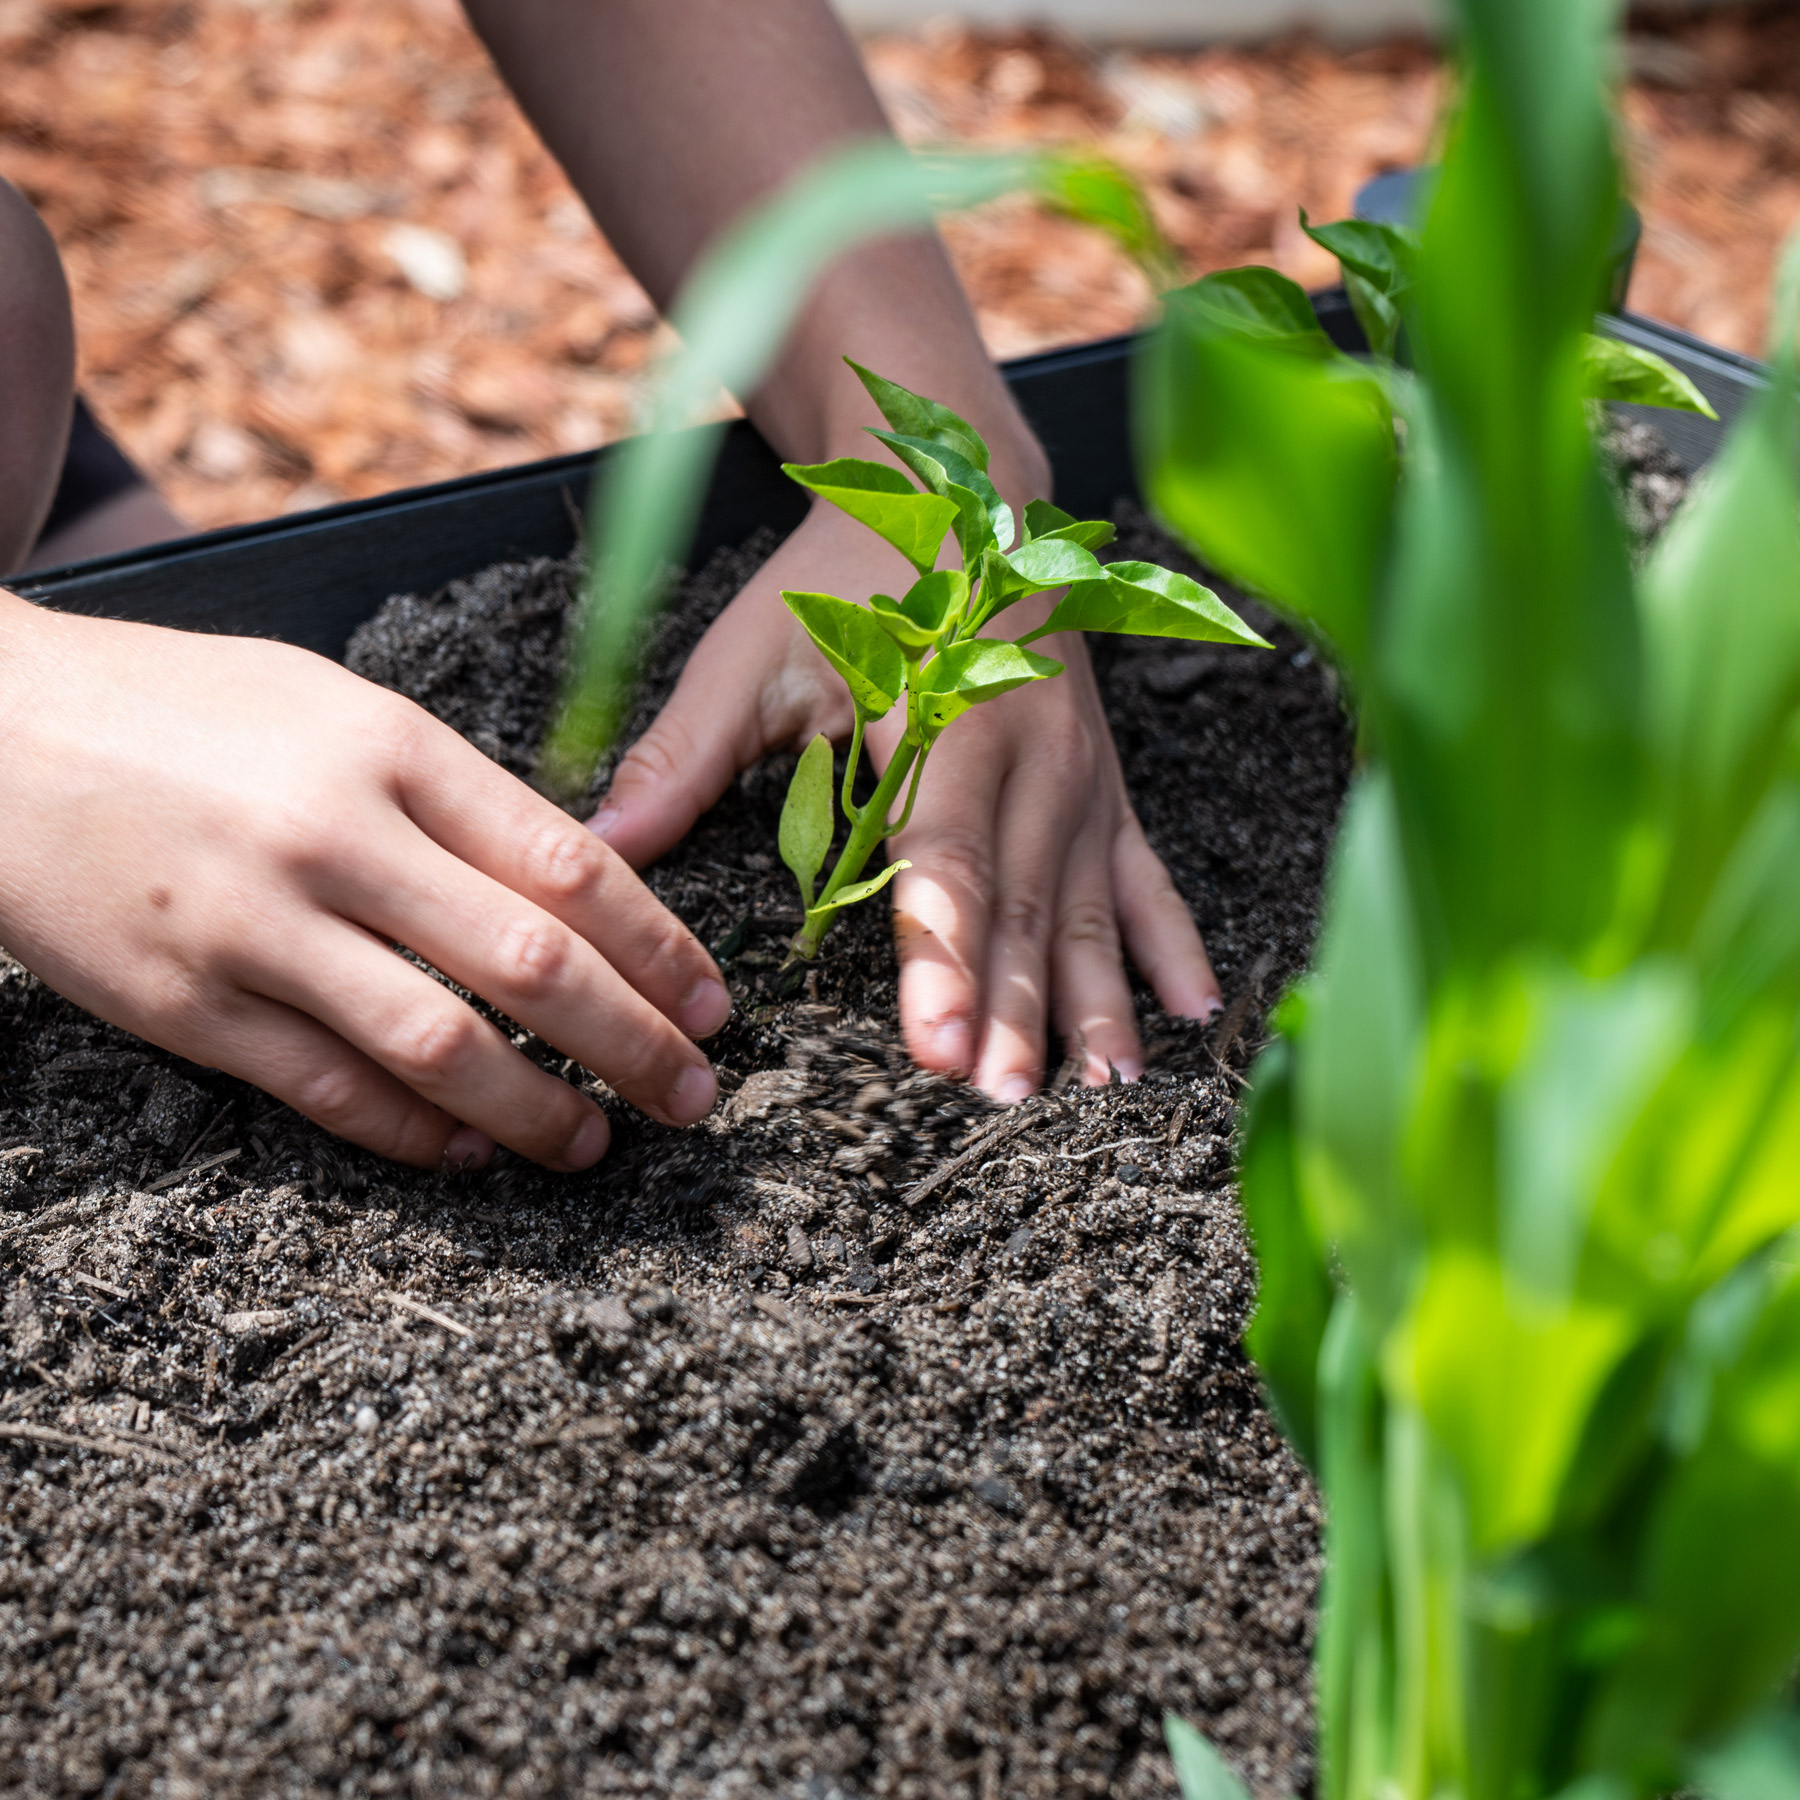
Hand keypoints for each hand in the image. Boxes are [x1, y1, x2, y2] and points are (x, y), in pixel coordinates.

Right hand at [0, 592, 730, 1170]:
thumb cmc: (182, 711)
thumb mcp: (336, 707)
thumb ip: (454, 793)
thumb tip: (577, 882)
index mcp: (392, 747)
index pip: (571, 866)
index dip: (663, 949)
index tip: (714, 1002)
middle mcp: (336, 836)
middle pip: (532, 964)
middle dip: (637, 1043)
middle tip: (698, 1097)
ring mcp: (257, 927)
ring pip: (441, 1048)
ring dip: (539, 1110)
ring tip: (596, 1142)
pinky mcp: (186, 1005)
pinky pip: (332, 1090)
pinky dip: (416, 1135)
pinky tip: (472, 1152)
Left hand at [589, 504, 1222, 1098]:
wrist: (964, 492)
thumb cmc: (852, 578)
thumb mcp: (756, 650)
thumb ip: (686, 752)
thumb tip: (602, 844)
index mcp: (947, 714)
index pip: (946, 854)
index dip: (943, 953)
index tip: (935, 1045)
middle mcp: (1034, 751)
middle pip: (1022, 897)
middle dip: (1015, 1004)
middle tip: (1001, 1098)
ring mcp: (1083, 773)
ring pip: (1087, 902)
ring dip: (1093, 999)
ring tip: (1099, 1091)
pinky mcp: (1106, 786)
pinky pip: (1145, 876)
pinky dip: (1169, 944)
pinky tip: (1189, 1014)